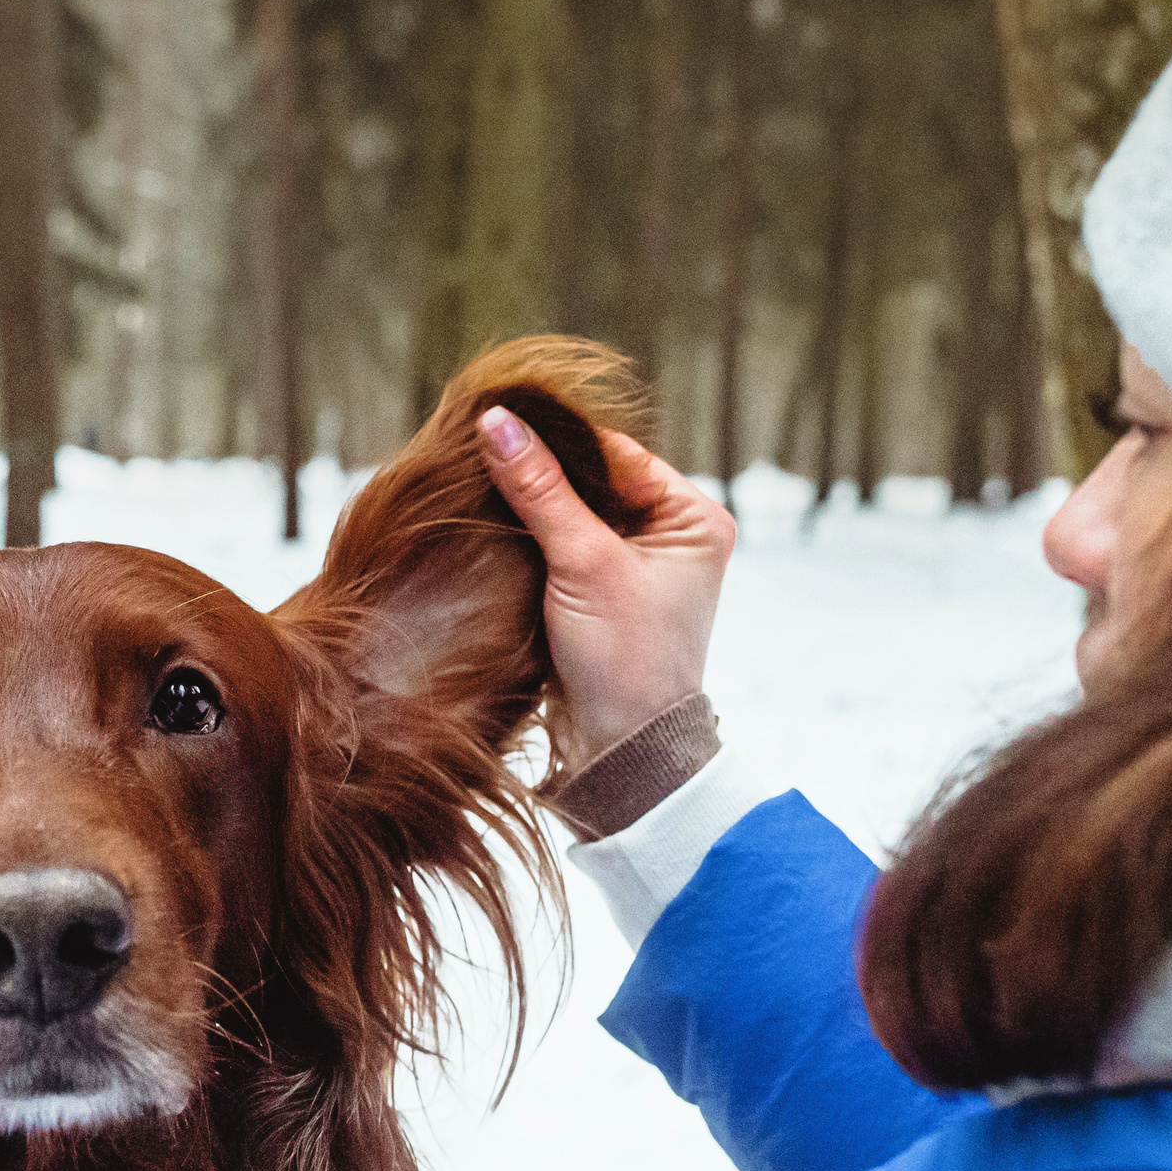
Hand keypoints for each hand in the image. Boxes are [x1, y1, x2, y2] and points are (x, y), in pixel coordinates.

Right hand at [480, 407, 735, 766]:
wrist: (620, 749)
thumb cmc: (625, 658)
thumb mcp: (583, 563)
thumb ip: (540, 490)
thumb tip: (496, 422)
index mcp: (693, 518)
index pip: (615, 454)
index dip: (557, 439)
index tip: (497, 421)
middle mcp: (670, 535)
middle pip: (591, 480)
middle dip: (540, 472)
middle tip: (479, 451)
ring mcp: (633, 566)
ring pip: (570, 513)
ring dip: (530, 506)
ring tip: (478, 488)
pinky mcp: (599, 593)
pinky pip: (559, 546)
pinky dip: (528, 538)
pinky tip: (491, 528)